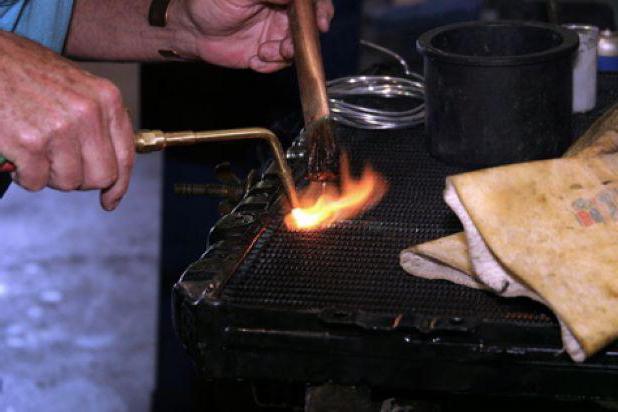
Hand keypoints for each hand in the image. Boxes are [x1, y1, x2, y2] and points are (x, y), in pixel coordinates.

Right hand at [0, 31, 133, 210]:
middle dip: (80, 180)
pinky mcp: (30, 143)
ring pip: (69, 182)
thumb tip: (111, 162)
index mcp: (107, 98)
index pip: (126, 155)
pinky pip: (37, 181)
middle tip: (59, 167)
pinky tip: (18, 154)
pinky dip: (25, 176)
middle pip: (101, 177)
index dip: (119, 184)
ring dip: (49, 176)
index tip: (111, 199)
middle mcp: (89, 113)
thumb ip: (98, 118)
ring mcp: (61, 129)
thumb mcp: (76, 85)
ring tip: (35, 152)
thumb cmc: (26, 70)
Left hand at [168, 0, 334, 72]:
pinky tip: (254, 59)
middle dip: (302, 40)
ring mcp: (278, 33)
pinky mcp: (269, 53)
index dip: (320, 11)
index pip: (310, 2)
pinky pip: (281, 64)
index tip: (320, 24)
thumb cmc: (211, 3)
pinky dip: (270, 65)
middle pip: (309, 26)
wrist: (192, 31)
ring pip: (297, 48)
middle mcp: (284, 11)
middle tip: (286, 48)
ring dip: (284, 55)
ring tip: (263, 52)